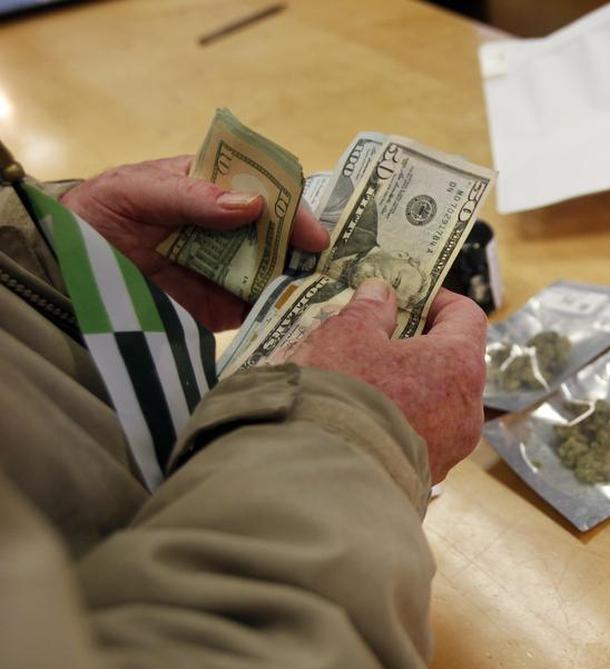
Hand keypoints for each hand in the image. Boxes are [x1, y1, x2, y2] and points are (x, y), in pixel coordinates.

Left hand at [60, 156, 328, 330]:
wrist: (63, 274)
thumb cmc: (96, 216)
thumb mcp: (135, 191)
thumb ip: (190, 195)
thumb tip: (252, 206)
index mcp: (215, 189)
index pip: (267, 190)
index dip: (294, 207)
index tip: (311, 232)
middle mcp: (232, 229)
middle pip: (284, 235)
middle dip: (308, 248)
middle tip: (328, 269)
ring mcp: (230, 270)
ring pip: (281, 272)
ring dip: (303, 281)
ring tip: (325, 298)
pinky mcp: (223, 309)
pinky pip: (261, 310)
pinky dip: (283, 313)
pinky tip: (299, 319)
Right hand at [289, 280, 486, 483]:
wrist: (322, 484)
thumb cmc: (341, 396)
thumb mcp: (345, 336)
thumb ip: (368, 310)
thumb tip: (381, 294)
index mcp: (459, 366)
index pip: (467, 317)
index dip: (438, 300)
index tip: (406, 296)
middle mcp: (468, 411)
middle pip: (452, 362)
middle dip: (416, 345)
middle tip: (377, 335)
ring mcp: (451, 450)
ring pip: (435, 403)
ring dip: (405, 386)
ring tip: (360, 378)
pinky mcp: (427, 478)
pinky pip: (418, 437)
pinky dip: (396, 420)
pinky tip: (358, 416)